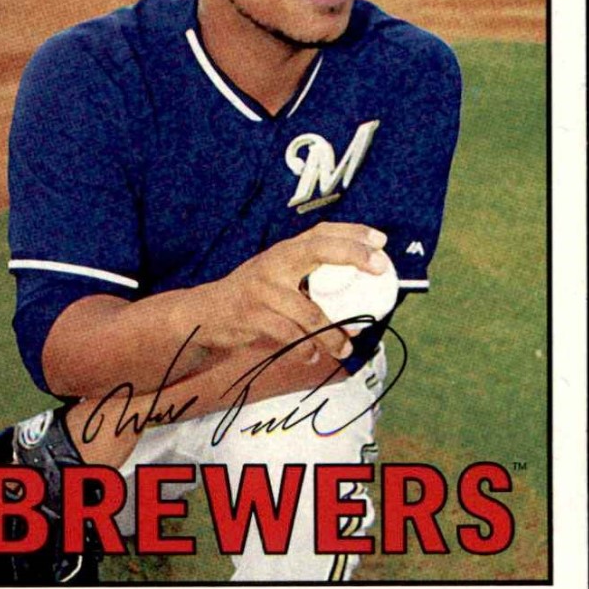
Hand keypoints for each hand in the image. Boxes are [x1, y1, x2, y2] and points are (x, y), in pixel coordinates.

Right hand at [199, 222, 388, 362]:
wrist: (207, 314)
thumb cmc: (252, 296)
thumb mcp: (277, 275)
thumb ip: (308, 279)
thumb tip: (358, 300)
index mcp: (284, 251)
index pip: (321, 232)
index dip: (352, 232)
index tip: (381, 241)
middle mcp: (275, 263)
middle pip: (319, 250)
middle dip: (353, 255)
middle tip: (381, 268)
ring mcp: (264, 289)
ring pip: (310, 312)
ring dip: (334, 334)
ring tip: (347, 347)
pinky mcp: (254, 316)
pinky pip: (291, 336)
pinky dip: (306, 349)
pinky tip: (312, 356)